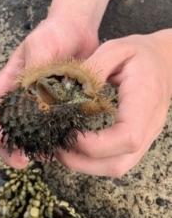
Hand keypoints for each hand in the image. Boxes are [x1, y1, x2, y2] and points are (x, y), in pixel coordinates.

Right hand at [0, 17, 98, 167]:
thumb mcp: (39, 47)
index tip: (5, 140)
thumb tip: (31, 101)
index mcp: (7, 89)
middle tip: (25, 160)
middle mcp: (20, 102)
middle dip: (10, 151)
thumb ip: (33, 72)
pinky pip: (51, 132)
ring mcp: (39, 108)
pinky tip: (64, 144)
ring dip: (33, 150)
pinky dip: (53, 142)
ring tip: (48, 155)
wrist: (77, 30)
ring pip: (27, 138)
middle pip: (5, 135)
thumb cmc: (53, 33)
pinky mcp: (58, 110)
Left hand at [55, 29, 171, 176]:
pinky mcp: (137, 138)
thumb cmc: (140, 54)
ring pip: (116, 167)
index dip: (95, 144)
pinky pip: (116, 160)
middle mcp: (148, 126)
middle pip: (118, 164)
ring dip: (85, 165)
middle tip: (56, 147)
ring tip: (62, 149)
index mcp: (144, 101)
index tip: (68, 133)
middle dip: (82, 162)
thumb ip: (93, 68)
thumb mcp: (115, 49)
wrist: (164, 60)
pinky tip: (75, 147)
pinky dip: (92, 161)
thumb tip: (68, 89)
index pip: (127, 138)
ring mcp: (144, 136)